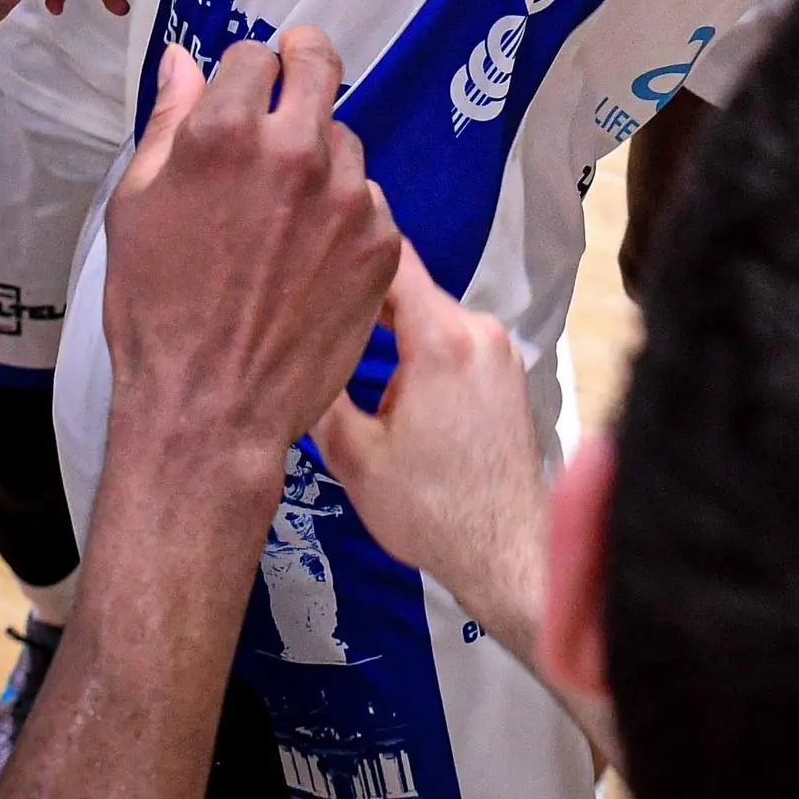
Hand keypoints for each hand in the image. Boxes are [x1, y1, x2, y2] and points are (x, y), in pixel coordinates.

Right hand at [105, 31, 402, 468]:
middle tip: (290, 84)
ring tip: (284, 211)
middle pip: (319, 63)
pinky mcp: (382, 242)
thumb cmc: (158, 313)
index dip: (243, 72)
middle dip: (302, 63)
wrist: (211, 409)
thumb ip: (168, 123)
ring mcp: (348, 197)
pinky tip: (309, 255)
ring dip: (320, 155)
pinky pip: (370, 198)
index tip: (241, 92)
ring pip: (344, 138)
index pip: (252, 54)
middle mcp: (295, 152)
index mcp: (224, 134)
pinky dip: (346, 213)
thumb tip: (183, 62)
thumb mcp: (136, 208)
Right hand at [310, 244, 548, 655]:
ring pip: (432, 321)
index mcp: (443, 339)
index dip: (352, 246)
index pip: (395, 260)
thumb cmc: (431, 510)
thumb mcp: (354, 456)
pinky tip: (393, 390)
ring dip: (394, 336)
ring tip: (346, 360)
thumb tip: (289, 357)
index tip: (314, 244)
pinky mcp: (509, 376)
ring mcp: (500, 352)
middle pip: (411, 292)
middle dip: (363, 303)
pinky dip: (423, 355)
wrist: (507, 554)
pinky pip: (456, 344)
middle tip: (313, 314)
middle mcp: (480, 331)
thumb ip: (320, 393)